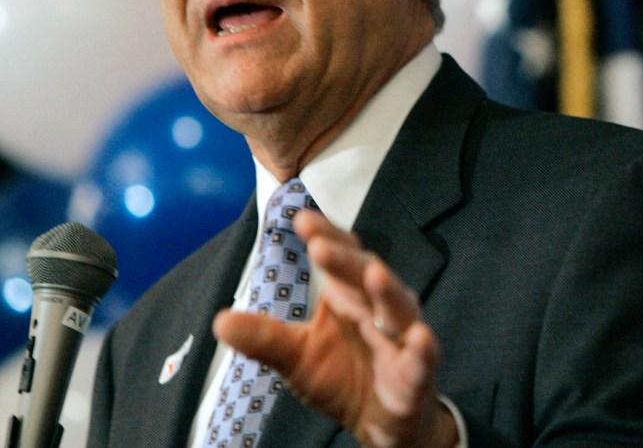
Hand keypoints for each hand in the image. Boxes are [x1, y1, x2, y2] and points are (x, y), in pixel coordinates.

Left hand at [212, 211, 457, 447]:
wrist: (379, 422)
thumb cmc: (342, 376)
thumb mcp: (296, 356)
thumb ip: (265, 337)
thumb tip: (219, 321)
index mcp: (350, 294)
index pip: (340, 254)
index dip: (325, 235)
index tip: (300, 220)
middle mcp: (380, 306)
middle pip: (366, 274)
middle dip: (345, 260)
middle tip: (319, 246)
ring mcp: (402, 338)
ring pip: (398, 308)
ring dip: (388, 292)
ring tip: (374, 274)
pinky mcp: (417, 373)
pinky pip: (423, 360)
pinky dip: (423, 350)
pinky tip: (421, 338)